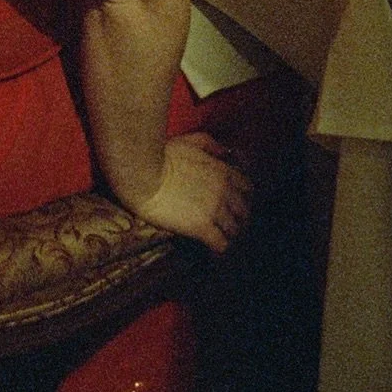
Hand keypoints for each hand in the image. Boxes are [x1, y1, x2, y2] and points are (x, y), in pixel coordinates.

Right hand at [136, 132, 251, 255]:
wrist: (144, 174)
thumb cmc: (162, 155)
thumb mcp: (191, 141)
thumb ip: (211, 145)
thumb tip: (224, 152)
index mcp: (223, 171)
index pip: (247, 189)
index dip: (243, 198)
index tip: (235, 204)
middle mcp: (224, 191)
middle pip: (245, 211)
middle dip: (240, 219)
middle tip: (230, 225)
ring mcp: (215, 210)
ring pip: (235, 230)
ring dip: (230, 235)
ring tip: (222, 239)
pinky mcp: (201, 227)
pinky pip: (221, 244)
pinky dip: (219, 249)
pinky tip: (213, 251)